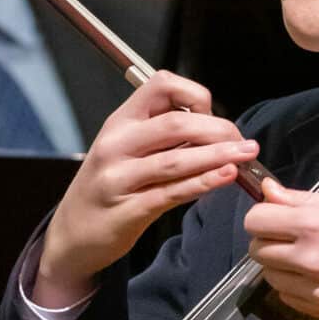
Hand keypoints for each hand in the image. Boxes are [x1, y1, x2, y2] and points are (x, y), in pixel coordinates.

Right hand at [35, 72, 257, 303]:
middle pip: (175, 123)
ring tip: (245, 154)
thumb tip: (214, 128)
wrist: (73, 233)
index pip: (160, 86)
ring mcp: (119, 178)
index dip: (194, 94)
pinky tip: (225, 177)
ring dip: (218, 155)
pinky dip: (203, 183)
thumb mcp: (125, 149)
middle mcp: (116, 145)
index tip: (213, 112)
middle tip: (243, 141)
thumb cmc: (107, 187)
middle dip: (217, 129)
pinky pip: (171, 193)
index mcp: (120, 122)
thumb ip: (162, 136)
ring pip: (176, 159)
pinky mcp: (128, 210)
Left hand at [245, 178, 318, 319]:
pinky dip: (296, 287)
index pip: (256, 220)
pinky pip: (291, 298)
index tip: (277, 214)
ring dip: (281, 265)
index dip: (265, 214)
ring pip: (271, 277)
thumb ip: (306, 200)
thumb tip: (271, 193)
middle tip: (294, 234)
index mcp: (315, 225)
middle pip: (258, 250)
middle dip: (270, 239)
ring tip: (310, 256)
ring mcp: (316, 290)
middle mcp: (308, 260)